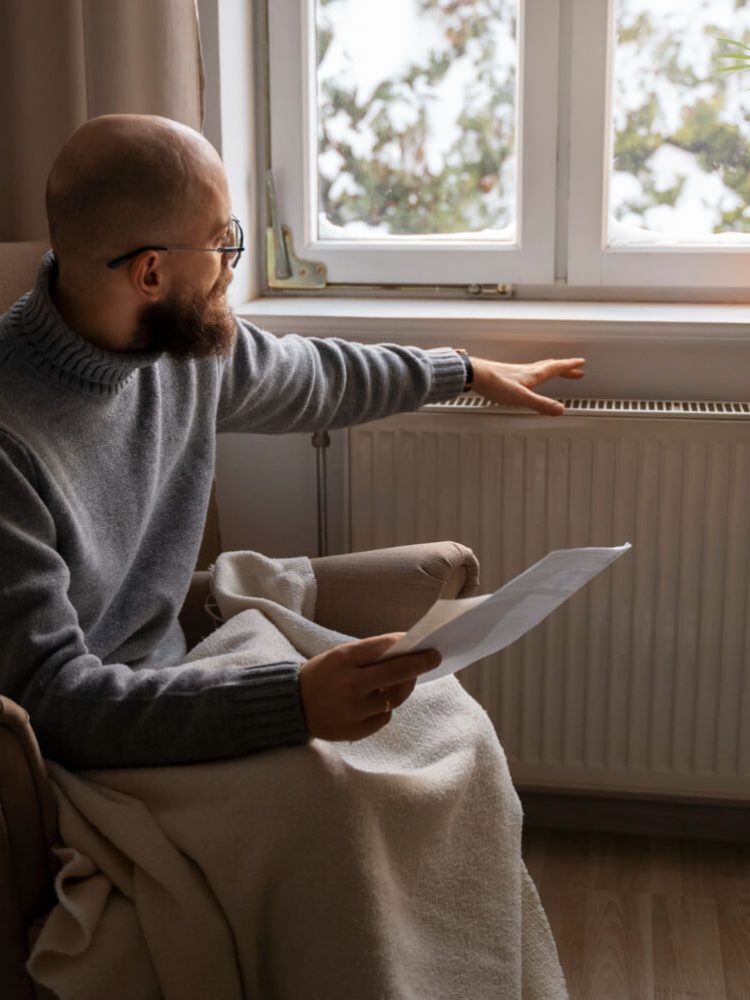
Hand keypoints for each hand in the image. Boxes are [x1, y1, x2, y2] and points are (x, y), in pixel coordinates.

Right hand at [298, 633, 439, 740]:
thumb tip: (405, 651)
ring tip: (402, 682)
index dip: (408, 645)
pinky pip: (384, 718)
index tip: (425, 645)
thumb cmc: (320, 675)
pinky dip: (385, 709)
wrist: (291, 705)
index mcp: (344, 659)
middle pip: (397, 673)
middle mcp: (350, 684)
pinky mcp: (354, 730)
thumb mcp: (339, 656)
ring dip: (402, 689)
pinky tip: (376, 703)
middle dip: (420, 664)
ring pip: (394, 699)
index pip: (384, 648)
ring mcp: (353, 710)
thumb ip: (368, 654)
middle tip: (434, 658)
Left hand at [469, 356, 585, 415]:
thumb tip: (560, 410)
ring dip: (552, 369)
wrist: (475, 375)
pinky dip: (537, 373)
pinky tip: (529, 379)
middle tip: (575, 370)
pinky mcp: (507, 376)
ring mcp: (517, 373)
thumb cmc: (495, 383)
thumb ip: (540, 404)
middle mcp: (527, 371)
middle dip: (564, 368)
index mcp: (533, 374)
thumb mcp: (522, 397)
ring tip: (556, 372)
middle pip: (550, 367)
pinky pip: (529, 372)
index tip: (581, 363)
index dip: (569, 366)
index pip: (556, 368)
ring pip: (540, 368)